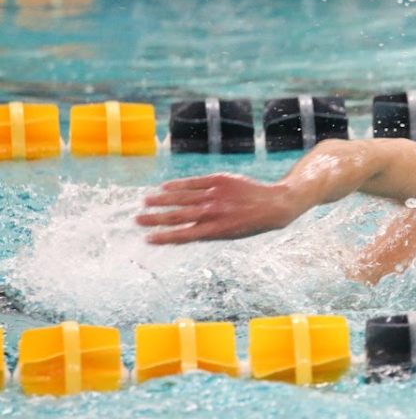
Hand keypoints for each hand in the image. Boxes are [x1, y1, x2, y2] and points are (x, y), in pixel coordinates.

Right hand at [136, 174, 298, 244]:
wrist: (274, 204)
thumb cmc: (250, 223)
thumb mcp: (229, 235)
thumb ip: (205, 232)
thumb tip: (180, 233)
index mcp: (216, 230)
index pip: (183, 235)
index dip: (164, 237)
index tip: (147, 239)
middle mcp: (214, 212)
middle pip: (178, 216)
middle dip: (155, 218)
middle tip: (137, 220)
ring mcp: (216, 194)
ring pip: (182, 197)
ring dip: (161, 200)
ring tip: (145, 202)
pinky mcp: (219, 180)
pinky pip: (193, 182)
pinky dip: (178, 185)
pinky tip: (164, 187)